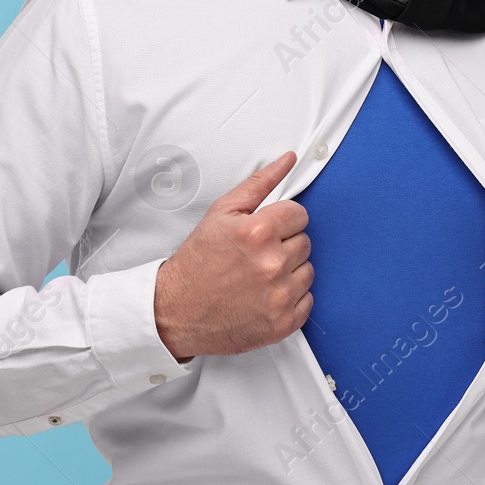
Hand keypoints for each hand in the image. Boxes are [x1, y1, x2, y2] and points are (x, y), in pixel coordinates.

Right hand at [154, 151, 312, 360]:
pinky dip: (291, 298)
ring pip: (308, 271)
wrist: (176, 311)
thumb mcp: (221, 213)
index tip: (267, 230)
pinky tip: (266, 294)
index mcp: (258, 232)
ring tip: (260, 275)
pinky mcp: (283, 323)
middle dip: (284, 244)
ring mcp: (279, 296)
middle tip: (257, 254)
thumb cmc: (197, 264)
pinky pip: (307, 301)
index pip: (300, 214)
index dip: (282, 220)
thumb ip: (259, 183)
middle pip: (305, 242)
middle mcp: (272, 264)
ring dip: (289, 271)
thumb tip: (287, 161)